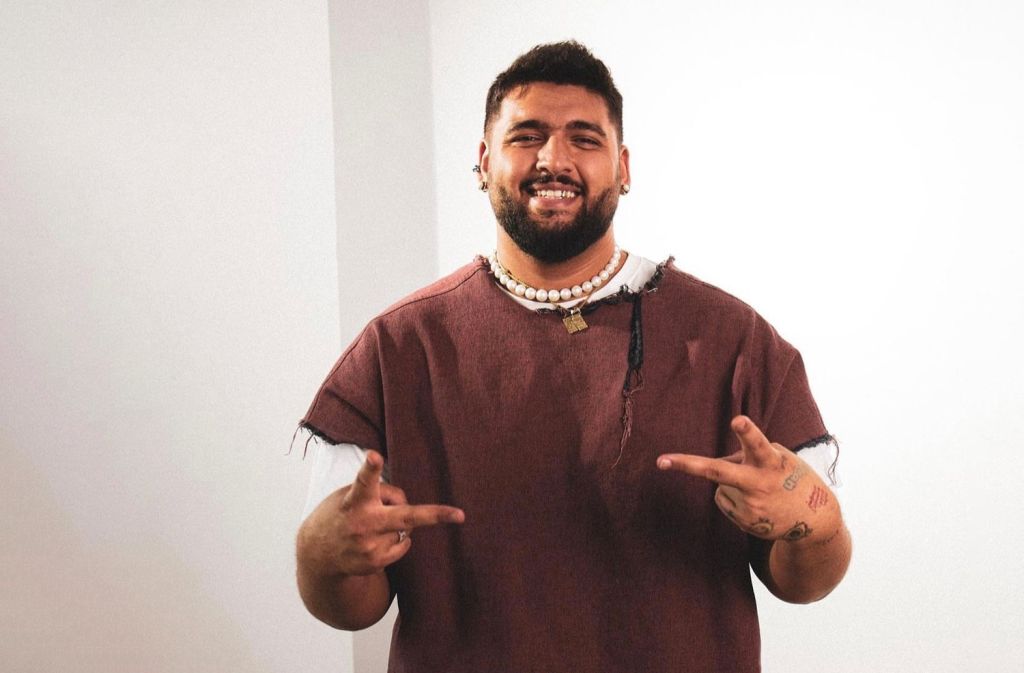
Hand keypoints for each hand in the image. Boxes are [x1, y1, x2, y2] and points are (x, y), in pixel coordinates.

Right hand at [301, 450, 464, 575]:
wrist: (317, 554)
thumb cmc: (341, 514)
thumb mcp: (350, 495)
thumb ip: (378, 493)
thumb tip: (406, 504)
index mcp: (355, 500)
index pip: (363, 480)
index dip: (371, 468)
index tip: (374, 456)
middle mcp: (363, 523)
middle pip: (404, 516)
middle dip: (434, 515)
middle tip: (459, 515)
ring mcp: (370, 546)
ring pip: (405, 528)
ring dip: (396, 525)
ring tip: (371, 527)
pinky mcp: (375, 562)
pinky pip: (403, 545)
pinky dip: (396, 540)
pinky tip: (374, 541)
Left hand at [656, 416, 833, 542]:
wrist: (815, 519)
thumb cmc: (789, 477)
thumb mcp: (777, 459)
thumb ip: (747, 455)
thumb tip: (714, 465)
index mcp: (771, 460)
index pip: (757, 443)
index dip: (747, 431)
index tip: (737, 419)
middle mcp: (759, 483)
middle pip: (719, 471)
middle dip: (689, 464)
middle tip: (660, 461)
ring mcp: (751, 505)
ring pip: (721, 484)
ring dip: (734, 484)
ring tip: (762, 492)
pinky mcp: (745, 521)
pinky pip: (724, 499)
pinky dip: (736, 498)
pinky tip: (758, 504)